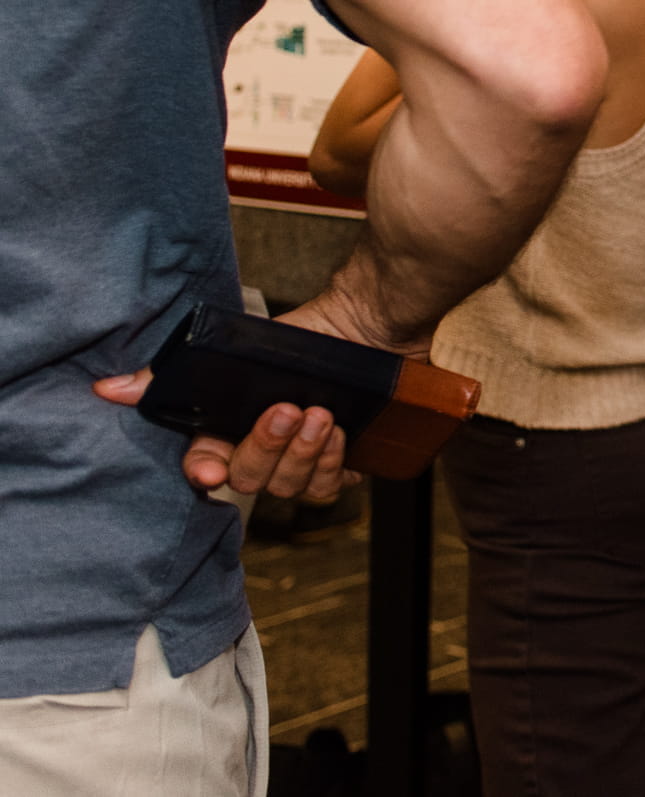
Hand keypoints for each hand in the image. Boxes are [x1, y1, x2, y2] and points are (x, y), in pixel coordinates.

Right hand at [91, 300, 386, 501]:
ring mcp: (304, 460)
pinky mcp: (344, 463)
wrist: (372, 321)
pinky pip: (328, 488)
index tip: (210, 471)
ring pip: (289, 487)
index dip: (203, 470)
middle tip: (288, 409)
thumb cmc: (309, 335)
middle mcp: (267, 449)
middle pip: (249, 478)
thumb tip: (107, 389)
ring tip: (321, 415)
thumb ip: (174, 374)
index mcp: (234, 426)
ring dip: (303, 453)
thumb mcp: (241, 349)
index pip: (204, 462)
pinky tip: (341, 435)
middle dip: (266, 447)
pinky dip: (332, 464)